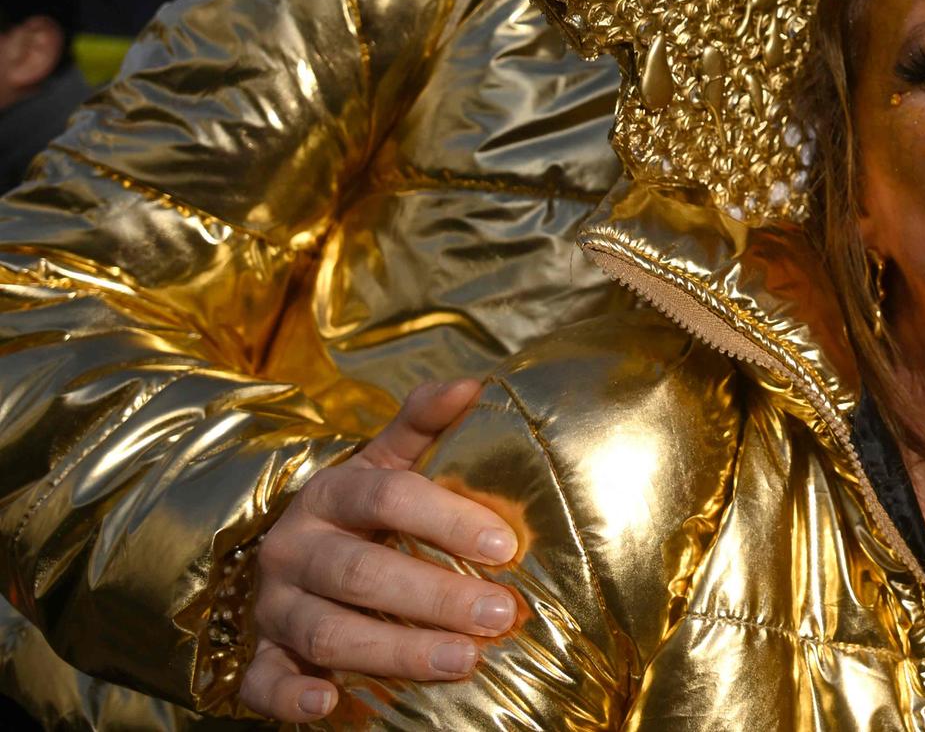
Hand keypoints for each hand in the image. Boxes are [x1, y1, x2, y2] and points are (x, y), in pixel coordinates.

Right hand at [239, 378, 520, 720]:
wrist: (286, 559)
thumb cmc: (359, 514)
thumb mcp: (386, 463)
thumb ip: (424, 424)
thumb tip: (474, 383)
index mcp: (328, 496)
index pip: (386, 498)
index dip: (446, 519)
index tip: (507, 546)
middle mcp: (293, 550)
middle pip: (360, 573)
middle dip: (434, 596)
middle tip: (500, 615)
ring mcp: (273, 607)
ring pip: (326, 631)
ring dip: (394, 650)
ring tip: (463, 662)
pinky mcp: (259, 659)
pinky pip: (264, 684)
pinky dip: (292, 698)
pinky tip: (331, 705)